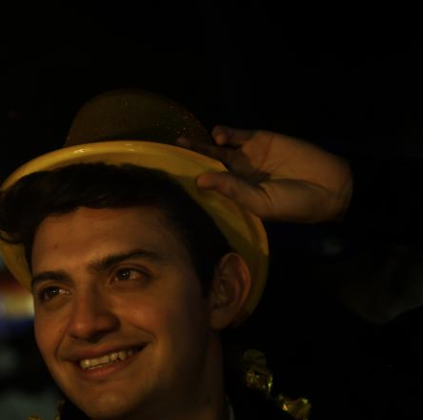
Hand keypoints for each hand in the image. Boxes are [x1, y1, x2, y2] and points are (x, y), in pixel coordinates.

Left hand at [177, 126, 352, 222]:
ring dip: (205, 144)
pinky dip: (227, 133)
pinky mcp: (262, 139)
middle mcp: (239, 174)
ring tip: (192, 143)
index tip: (172, 178)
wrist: (330, 187)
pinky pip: (239, 135)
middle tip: (171, 149)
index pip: (209, 185)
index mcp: (236, 193)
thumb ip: (232, 190)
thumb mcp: (260, 203)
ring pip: (220, 147)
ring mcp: (249, 155)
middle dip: (190, 157)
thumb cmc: (294, 203)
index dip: (193, 180)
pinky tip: (219, 134)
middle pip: (208, 163)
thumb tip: (200, 179)